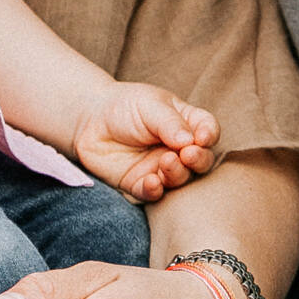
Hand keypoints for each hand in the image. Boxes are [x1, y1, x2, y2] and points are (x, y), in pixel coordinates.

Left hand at [73, 84, 218, 202]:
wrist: (89, 120)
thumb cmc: (124, 106)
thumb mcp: (149, 105)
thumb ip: (171, 122)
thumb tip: (192, 141)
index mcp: (186, 123)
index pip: (207, 130)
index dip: (209, 135)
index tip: (202, 138)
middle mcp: (178, 149)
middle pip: (201, 160)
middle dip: (199, 160)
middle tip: (188, 155)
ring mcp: (161, 168)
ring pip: (180, 179)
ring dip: (177, 174)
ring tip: (165, 162)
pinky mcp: (141, 184)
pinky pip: (153, 193)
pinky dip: (155, 190)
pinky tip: (152, 182)